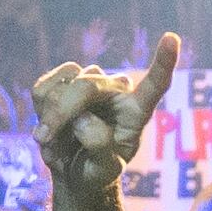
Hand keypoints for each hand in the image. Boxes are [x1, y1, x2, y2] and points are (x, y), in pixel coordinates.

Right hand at [31, 33, 182, 194]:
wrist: (74, 172)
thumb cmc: (97, 172)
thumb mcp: (104, 172)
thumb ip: (100, 147)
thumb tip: (83, 118)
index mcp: (138, 111)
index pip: (156, 84)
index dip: (164, 62)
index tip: (171, 38)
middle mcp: (115, 90)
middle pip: (88, 85)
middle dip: (63, 112)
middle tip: (44, 140)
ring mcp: (89, 83)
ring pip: (62, 85)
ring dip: (51, 117)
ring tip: (56, 145)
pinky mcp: (63, 82)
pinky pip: (43, 88)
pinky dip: (40, 112)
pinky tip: (47, 131)